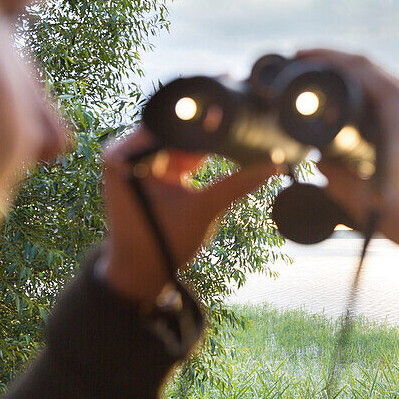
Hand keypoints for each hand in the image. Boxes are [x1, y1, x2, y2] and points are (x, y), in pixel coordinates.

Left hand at [97, 127, 276, 308]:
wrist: (139, 273)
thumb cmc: (159, 244)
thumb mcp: (203, 210)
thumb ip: (238, 184)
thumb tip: (272, 163)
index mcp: (127, 154)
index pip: (174, 124)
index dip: (207, 126)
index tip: (236, 126)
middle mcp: (125, 150)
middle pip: (176, 130)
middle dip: (205, 142)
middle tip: (235, 146)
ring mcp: (133, 159)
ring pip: (179, 142)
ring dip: (199, 154)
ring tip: (207, 169)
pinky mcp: (144, 169)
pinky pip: (174, 154)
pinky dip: (190, 164)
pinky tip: (199, 177)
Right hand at [295, 50, 398, 273]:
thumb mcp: (364, 197)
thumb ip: (334, 176)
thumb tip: (319, 163)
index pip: (362, 67)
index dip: (326, 56)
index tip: (301, 54)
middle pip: (377, 74)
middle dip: (341, 69)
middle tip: (310, 70)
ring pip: (392, 90)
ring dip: (361, 88)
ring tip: (330, 94)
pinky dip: (378, 106)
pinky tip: (361, 121)